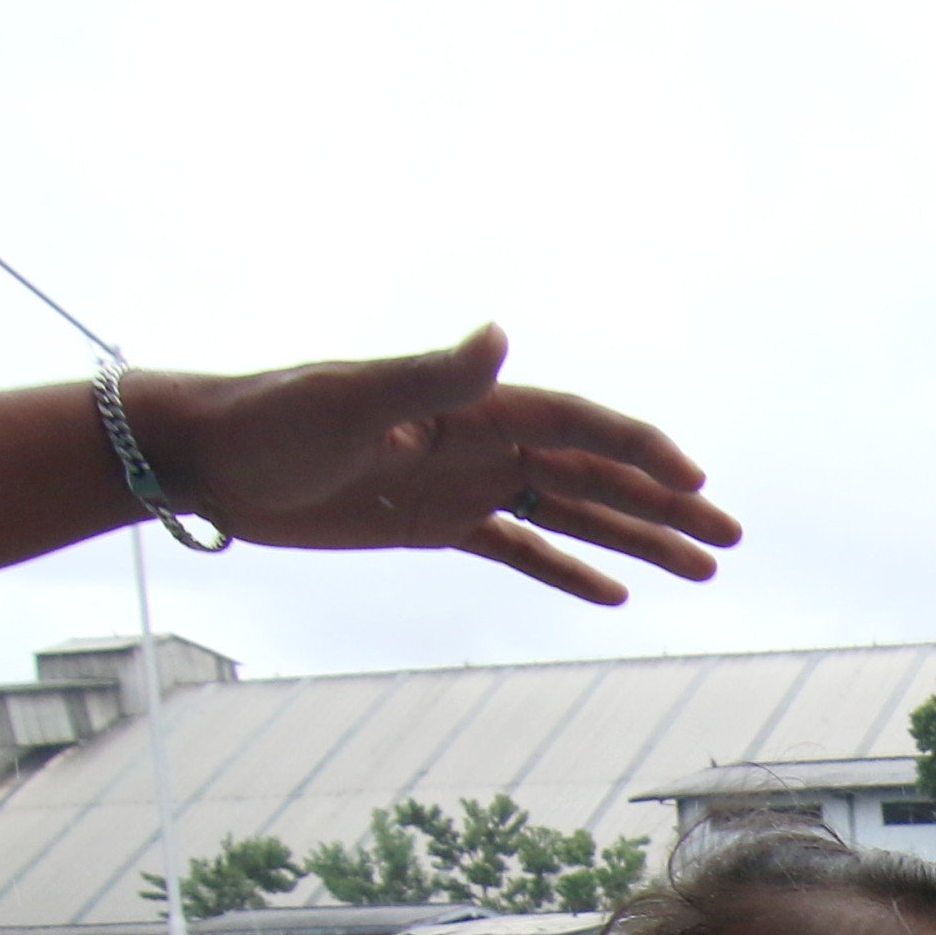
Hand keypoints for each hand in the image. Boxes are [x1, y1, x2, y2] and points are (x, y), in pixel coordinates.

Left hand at [135, 327, 743, 604]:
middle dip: (664, 507)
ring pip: (571, 514)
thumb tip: (498, 338)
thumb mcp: (351, 399)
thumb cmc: (271, 418)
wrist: (206, 453)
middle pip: (594, 475)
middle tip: (728, 540)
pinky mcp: (435, 523)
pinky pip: (520, 550)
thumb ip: (431, 374)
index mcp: (473, 408)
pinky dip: (567, 570)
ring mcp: (463, 483)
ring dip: (636, 540)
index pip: (578, 427)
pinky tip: (615, 596)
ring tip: (700, 570)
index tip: (694, 484)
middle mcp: (481, 442)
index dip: (640, 453)